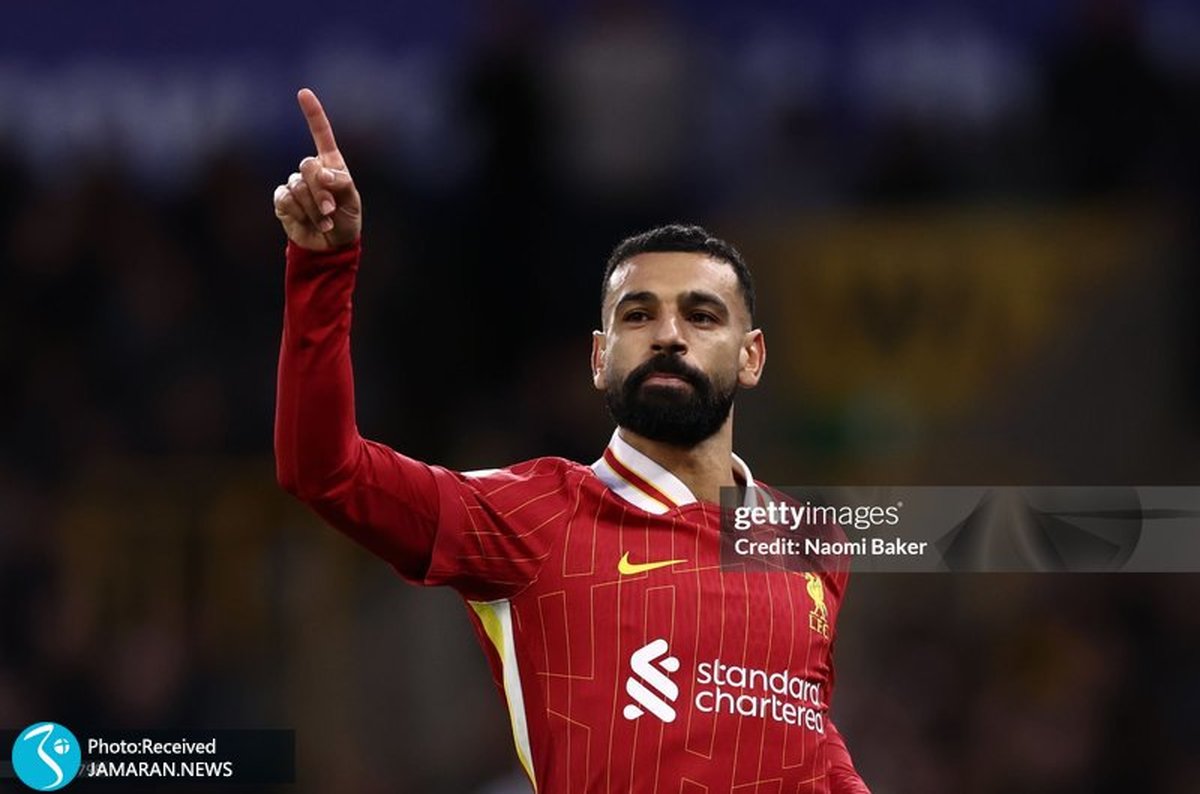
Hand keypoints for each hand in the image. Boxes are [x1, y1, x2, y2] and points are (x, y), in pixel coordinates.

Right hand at [273, 88, 361, 250]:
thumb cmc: (346, 220)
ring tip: (324, 221)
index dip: (313, 114)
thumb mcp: (352, 201)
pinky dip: (300, 213)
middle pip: (308, 165)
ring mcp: (295, 184)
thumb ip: (341, 183)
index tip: (303, 92)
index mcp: (331, 164)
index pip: (321, 134)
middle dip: (321, 191)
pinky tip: (308, 222)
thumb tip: (322, 172)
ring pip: (298, 187)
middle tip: (331, 210)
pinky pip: (286, 199)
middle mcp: (311, 170)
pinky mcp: (283, 200)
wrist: (331, 246)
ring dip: (313, 208)